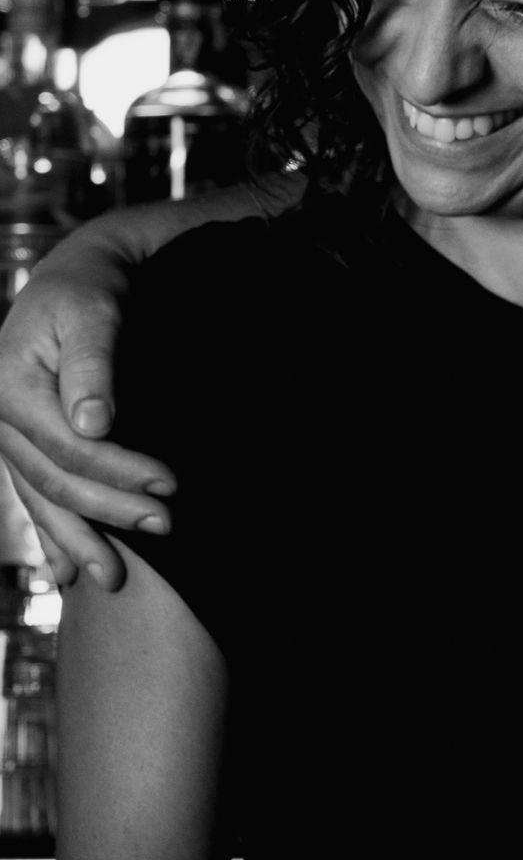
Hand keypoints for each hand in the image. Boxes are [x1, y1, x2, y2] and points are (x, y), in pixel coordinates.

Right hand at [0, 261, 174, 592]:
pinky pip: (31, 497)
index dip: (118, 470)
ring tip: (114, 578)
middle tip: (165, 527)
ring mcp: (6, 435)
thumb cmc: (87, 292)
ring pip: (39, 499)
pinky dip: (51, 534)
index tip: (169, 484)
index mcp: (12, 388)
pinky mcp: (20, 444)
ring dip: (77, 540)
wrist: (68, 281)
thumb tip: (94, 424)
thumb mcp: (92, 314)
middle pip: (54, 481)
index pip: (68, 447)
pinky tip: (67, 571)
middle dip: (108, 512)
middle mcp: (0, 418)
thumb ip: (91, 367)